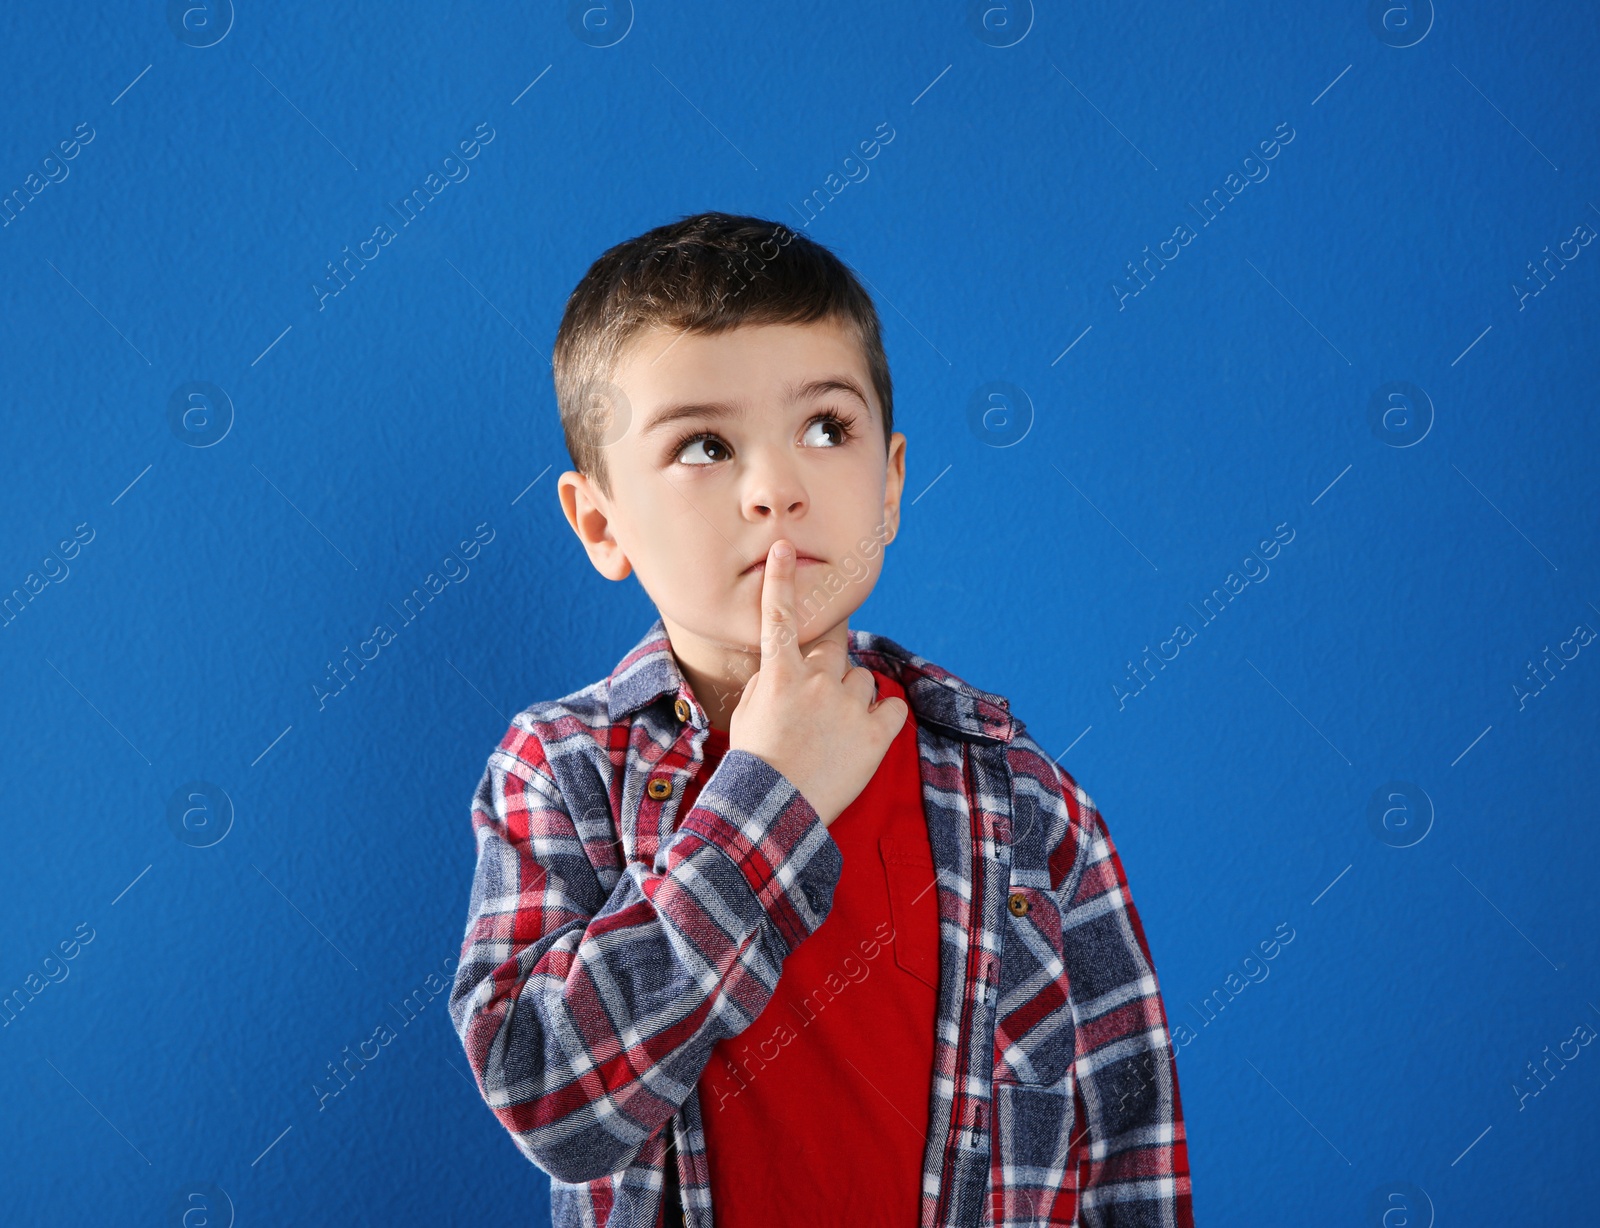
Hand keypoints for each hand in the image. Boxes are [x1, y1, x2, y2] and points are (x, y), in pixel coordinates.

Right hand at [727, 538, 908, 827]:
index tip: (784, 550)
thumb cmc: (756, 763)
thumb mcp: (748, 714)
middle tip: (818, 703)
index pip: (780, 618)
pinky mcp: (876, 733)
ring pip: (863, 681)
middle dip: (829, 668)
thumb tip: (787, 668)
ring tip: (834, 735)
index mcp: (781, 674)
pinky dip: (882, 721)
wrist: (775, 810)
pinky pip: (891, 710)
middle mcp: (818, 680)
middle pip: (835, 650)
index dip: (782, 581)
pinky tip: (863, 740)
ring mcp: (849, 705)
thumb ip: (771, 682)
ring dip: (853, 699)